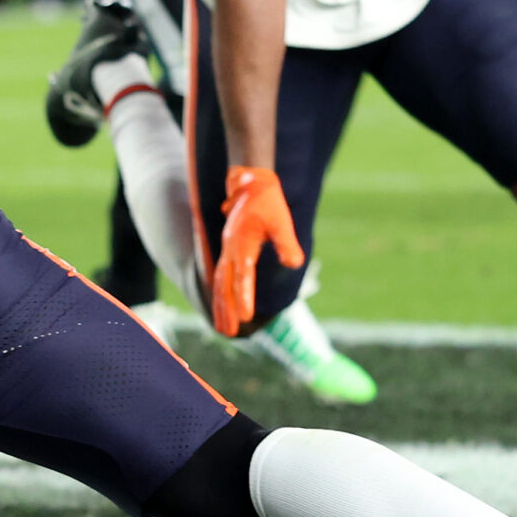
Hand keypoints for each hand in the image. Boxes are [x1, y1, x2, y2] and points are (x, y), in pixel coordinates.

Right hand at [211, 165, 302, 338]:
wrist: (249, 183)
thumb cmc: (268, 202)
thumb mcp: (281, 220)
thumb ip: (287, 242)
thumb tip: (295, 263)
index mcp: (242, 243)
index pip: (243, 275)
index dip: (244, 296)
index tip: (248, 316)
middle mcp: (231, 249)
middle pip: (225, 285)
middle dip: (226, 310)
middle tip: (229, 333)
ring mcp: (227, 250)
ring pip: (220, 282)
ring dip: (222, 306)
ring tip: (224, 329)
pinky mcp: (229, 250)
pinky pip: (222, 276)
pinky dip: (221, 294)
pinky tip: (224, 307)